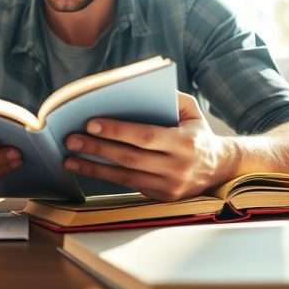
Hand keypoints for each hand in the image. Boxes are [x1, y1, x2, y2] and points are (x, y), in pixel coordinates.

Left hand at [62, 92, 232, 201]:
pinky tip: (86, 168)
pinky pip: (129, 186)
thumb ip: (169, 97)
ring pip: (125, 177)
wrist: (219, 168)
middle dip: (98, 149)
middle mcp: (179, 167)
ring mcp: (170, 186)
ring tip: (69, 158)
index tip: (90, 124)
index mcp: (186, 142)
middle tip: (71, 140)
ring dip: (94, 168)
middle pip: (130, 158)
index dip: (117, 131)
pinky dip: (105, 177)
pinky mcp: (162, 198)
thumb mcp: (191, 110)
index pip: (145, 136)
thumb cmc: (197, 132)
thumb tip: (134, 91)